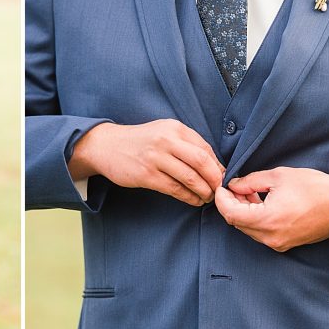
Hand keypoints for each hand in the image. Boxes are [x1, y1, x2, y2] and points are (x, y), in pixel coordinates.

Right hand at [68, 120, 224, 205]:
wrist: (107, 145)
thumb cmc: (140, 141)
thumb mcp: (163, 132)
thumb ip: (186, 144)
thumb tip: (213, 165)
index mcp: (174, 128)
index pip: (205, 149)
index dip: (217, 166)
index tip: (222, 178)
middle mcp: (166, 141)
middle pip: (202, 162)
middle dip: (215, 180)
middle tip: (220, 191)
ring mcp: (155, 158)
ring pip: (190, 178)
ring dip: (204, 191)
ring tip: (208, 197)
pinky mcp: (146, 175)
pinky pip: (174, 189)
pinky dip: (188, 197)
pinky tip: (193, 200)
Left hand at [214, 167, 328, 251]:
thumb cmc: (315, 188)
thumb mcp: (279, 177)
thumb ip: (250, 182)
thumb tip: (233, 185)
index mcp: (267, 220)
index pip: (230, 213)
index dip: (221, 199)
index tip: (221, 187)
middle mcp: (270, 237)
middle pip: (237, 223)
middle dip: (231, 204)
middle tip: (234, 187)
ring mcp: (278, 243)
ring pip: (248, 229)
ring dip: (243, 211)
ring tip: (248, 192)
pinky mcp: (285, 244)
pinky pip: (261, 233)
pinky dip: (255, 218)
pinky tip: (261, 202)